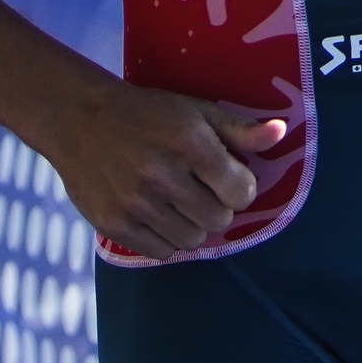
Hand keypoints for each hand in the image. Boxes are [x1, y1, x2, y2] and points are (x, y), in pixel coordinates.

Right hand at [39, 80, 286, 260]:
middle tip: (200, 189)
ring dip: (192, 223)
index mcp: (188, 141)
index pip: (240, 192)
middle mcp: (163, 174)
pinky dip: (167, 238)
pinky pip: (162, 252)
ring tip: (177, 200)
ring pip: (192, 239)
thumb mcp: (194, 110)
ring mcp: (136, 202)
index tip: (227, 178)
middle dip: (216, 206)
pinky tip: (157, 213)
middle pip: (218, 219)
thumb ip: (239, 129)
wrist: (80, 119)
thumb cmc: (146, 113)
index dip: (239, 187)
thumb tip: (282, 132)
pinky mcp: (115, 224)